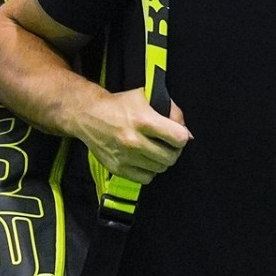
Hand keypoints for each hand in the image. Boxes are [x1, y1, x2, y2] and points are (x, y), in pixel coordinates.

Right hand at [74, 88, 190, 182]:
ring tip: (156, 151)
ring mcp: (125, 157)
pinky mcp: (117, 168)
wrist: (88, 114)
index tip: (177, 134)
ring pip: (159, 168)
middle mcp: (134, 141)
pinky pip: (146, 178)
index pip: (179, 138)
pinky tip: (145, 160)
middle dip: (174, 150)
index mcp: (143, 120)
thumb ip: (171, 111)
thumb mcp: (147, 97)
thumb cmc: (120, 104)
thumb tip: (187, 134)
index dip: (182, 136)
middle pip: (171, 157)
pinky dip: (149, 171)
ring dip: (161, 161)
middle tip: (168, 145)